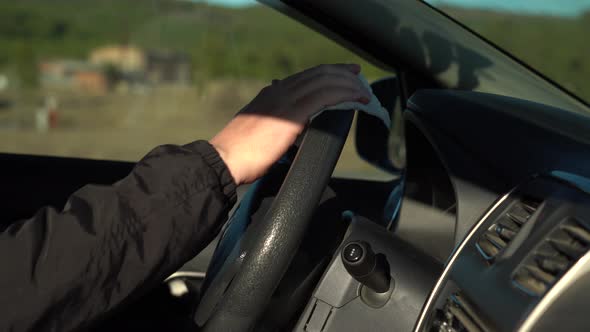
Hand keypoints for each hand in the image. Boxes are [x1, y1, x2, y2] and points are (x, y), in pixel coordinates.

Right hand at [209, 64, 370, 184]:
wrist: (225, 158)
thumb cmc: (239, 153)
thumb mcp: (258, 128)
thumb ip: (274, 120)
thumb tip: (293, 122)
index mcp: (271, 94)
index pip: (304, 76)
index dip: (326, 73)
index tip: (341, 74)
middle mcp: (279, 91)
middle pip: (317, 74)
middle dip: (341, 73)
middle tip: (357, 75)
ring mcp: (285, 100)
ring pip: (325, 82)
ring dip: (347, 84)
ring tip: (362, 90)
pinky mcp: (292, 114)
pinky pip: (326, 96)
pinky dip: (345, 94)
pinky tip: (356, 99)